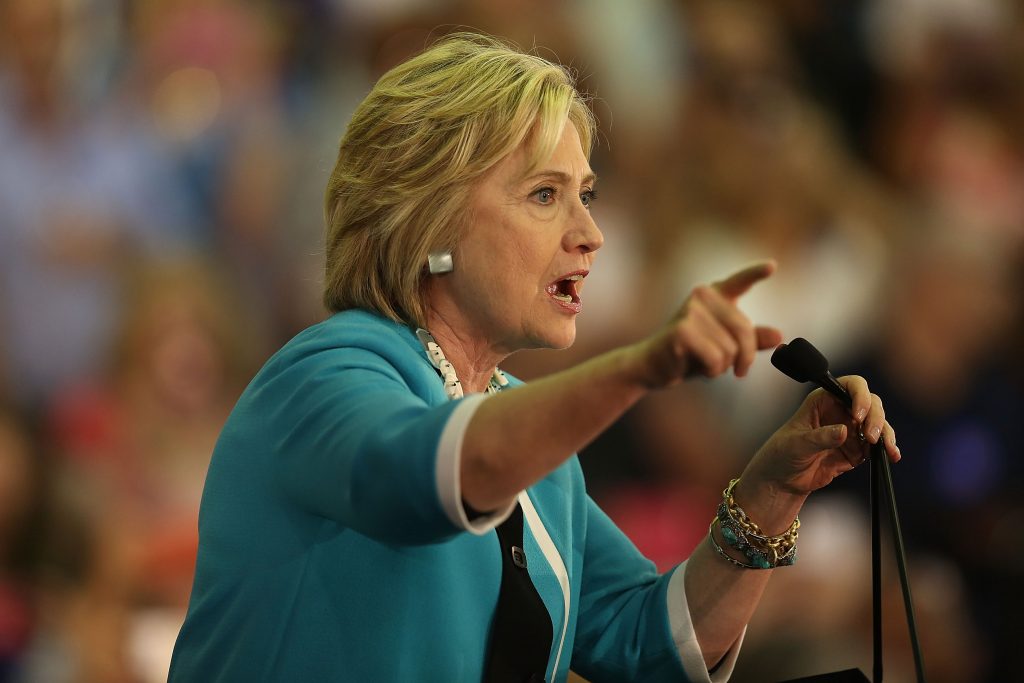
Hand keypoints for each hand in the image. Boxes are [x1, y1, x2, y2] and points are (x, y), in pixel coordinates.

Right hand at [635, 261, 782, 386]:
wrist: (654, 366)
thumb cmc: (691, 354)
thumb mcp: (726, 347)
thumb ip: (752, 341)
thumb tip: (780, 337)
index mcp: (715, 295)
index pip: (739, 281)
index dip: (756, 273)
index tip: (773, 266)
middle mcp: (702, 296)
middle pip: (744, 330)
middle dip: (745, 357)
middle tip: (740, 372)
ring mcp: (690, 310)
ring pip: (730, 349)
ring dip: (722, 366)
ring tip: (704, 363)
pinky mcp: (682, 330)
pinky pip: (715, 358)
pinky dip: (711, 370)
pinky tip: (696, 367)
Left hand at [745, 375, 900, 497]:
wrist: (783, 480)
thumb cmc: (782, 453)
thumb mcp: (797, 444)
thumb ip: (820, 437)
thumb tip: (844, 431)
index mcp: (824, 399)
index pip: (850, 386)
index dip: (860, 395)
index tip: (858, 414)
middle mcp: (841, 410)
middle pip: (871, 403)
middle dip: (875, 417)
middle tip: (871, 436)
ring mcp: (851, 429)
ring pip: (878, 423)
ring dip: (885, 433)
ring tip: (886, 449)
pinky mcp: (857, 448)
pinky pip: (878, 444)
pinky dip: (887, 448)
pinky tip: (892, 455)